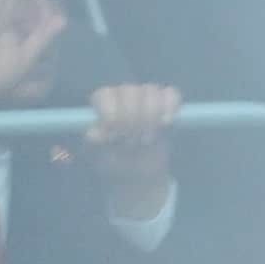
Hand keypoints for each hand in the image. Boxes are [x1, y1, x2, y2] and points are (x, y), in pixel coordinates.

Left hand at [83, 82, 180, 228]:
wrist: (139, 172)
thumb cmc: (115, 161)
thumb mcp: (101, 157)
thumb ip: (96, 143)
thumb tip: (92, 134)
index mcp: (103, 103)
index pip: (105, 95)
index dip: (110, 113)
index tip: (114, 134)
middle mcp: (124, 94)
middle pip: (129, 91)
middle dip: (132, 119)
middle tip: (131, 142)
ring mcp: (147, 96)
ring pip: (151, 91)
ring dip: (150, 117)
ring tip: (146, 140)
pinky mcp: (168, 102)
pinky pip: (171, 94)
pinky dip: (170, 108)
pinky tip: (165, 124)